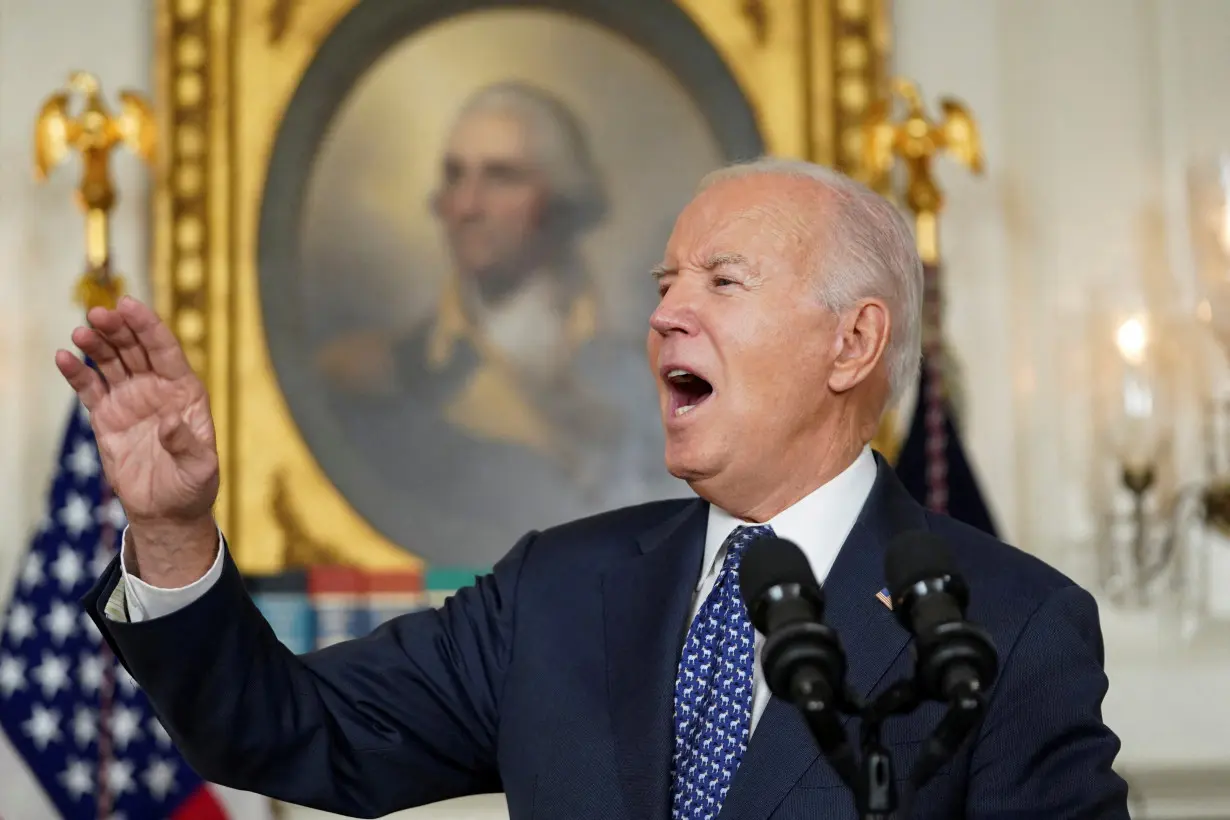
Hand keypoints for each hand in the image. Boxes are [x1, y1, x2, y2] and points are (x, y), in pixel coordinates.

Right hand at [55, 297, 218, 580]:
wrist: (167, 511)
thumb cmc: (193, 486)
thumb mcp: (200, 468)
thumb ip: (187, 444)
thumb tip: (171, 422)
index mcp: (185, 392)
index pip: (165, 350)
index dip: (148, 326)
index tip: (129, 306)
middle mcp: (157, 389)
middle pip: (135, 349)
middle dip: (119, 329)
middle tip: (99, 313)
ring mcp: (130, 400)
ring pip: (111, 362)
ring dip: (97, 344)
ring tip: (82, 331)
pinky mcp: (107, 417)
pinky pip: (90, 388)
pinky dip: (77, 373)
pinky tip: (63, 357)